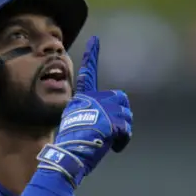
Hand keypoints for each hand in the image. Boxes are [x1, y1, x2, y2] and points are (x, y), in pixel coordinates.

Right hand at [35, 36, 132, 186]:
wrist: (69, 156)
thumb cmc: (72, 146)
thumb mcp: (77, 125)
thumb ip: (91, 116)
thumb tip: (103, 121)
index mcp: (82, 99)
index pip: (88, 73)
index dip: (91, 55)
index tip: (95, 39)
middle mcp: (93, 99)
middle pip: (121, 99)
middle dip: (121, 116)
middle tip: (111, 133)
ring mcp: (103, 109)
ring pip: (127, 115)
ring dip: (123, 131)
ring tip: (108, 142)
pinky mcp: (112, 121)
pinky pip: (127, 130)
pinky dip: (123, 141)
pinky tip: (114, 148)